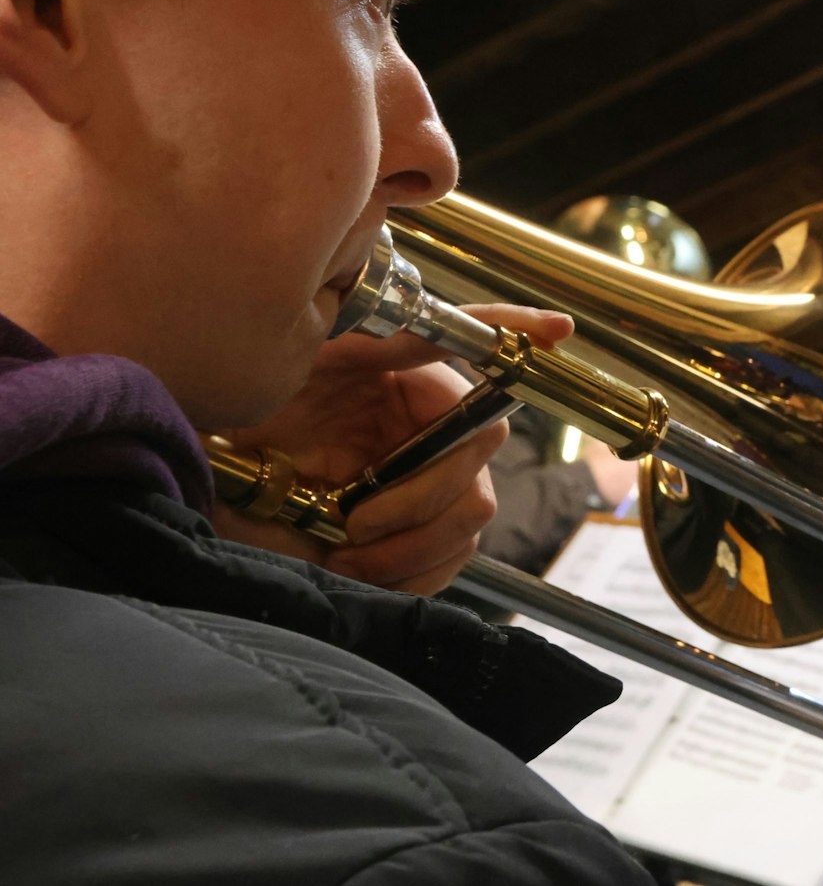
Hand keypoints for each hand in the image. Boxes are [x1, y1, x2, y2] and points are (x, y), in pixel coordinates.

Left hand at [211, 304, 574, 594]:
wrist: (192, 485)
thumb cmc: (241, 417)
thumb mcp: (308, 365)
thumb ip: (397, 336)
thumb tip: (467, 320)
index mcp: (408, 382)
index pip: (481, 364)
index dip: (518, 338)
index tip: (555, 330)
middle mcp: (423, 433)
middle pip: (478, 463)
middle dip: (422, 500)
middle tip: (356, 520)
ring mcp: (417, 489)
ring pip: (468, 522)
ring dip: (410, 547)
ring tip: (346, 550)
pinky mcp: (402, 540)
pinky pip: (445, 564)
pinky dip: (410, 576)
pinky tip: (359, 568)